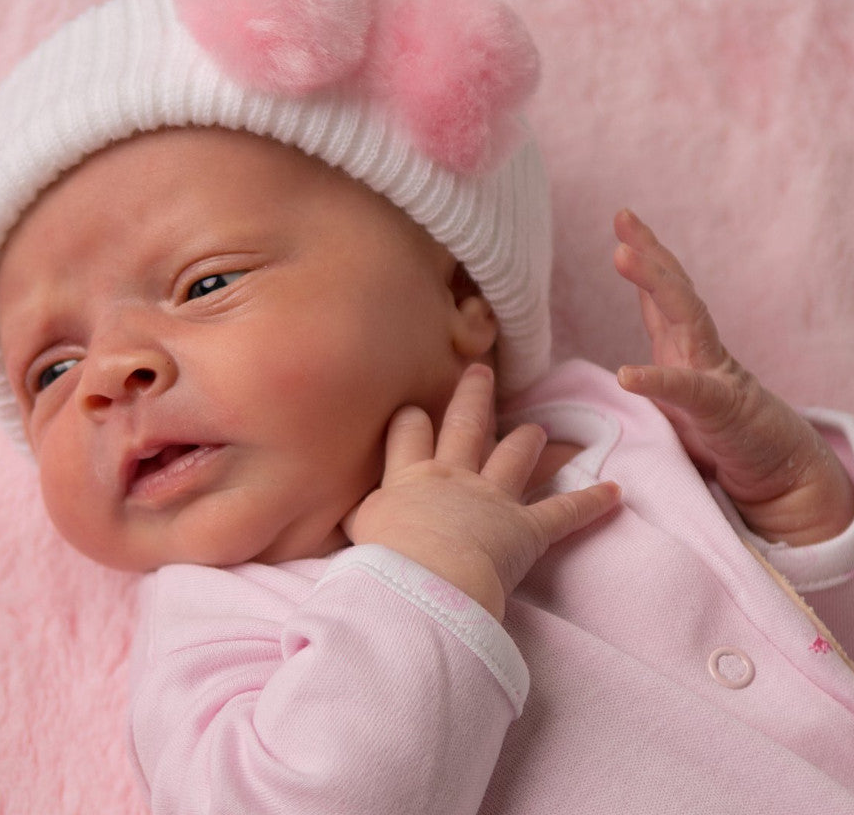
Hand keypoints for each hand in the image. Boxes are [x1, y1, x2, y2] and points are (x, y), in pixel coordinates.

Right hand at [343, 365, 620, 620]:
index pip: (409, 431)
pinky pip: (564, 512)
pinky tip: (616, 492)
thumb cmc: (385, 561)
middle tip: (482, 371)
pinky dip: (591, 502)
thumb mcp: (358, 533)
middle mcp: (452, 476)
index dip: (412, 417)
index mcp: (410, 476)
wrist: (424, 582)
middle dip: (473, 396)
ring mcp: (492, 499)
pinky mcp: (526, 529)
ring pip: (513, 457)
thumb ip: (358, 516)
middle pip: (464, 425)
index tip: (415, 407)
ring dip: (527, 441)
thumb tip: (338, 511)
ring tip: (538, 428)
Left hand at [613, 209, 853, 544]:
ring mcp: (714, 374)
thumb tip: (621, 369)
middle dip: (649, 251)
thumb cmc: (723, 440)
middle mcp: (699, 351)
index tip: (623, 219)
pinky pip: (686, 391)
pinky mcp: (721, 410)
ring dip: (654, 282)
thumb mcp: (679, 402)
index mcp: (685, 349)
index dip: (643, 256)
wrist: (780, 478)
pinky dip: (657, 381)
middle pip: (674, 290)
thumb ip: (657, 379)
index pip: (661, 294)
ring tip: (622, 254)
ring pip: (685, 317)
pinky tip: (627, 375)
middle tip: (623, 216)